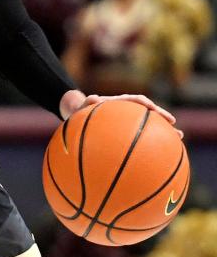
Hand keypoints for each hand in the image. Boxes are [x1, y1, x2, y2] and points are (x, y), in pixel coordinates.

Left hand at [60, 89, 181, 136]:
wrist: (78, 115)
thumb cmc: (80, 111)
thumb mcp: (81, 107)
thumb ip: (86, 103)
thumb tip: (92, 97)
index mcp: (120, 104)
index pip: (137, 101)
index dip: (148, 105)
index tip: (156, 110)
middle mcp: (129, 112)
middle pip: (150, 114)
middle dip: (163, 119)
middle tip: (175, 128)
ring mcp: (129, 123)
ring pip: (150, 127)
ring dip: (163, 133)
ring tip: (178, 140)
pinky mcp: (127, 133)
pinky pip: (141, 139)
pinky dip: (150, 146)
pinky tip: (159, 159)